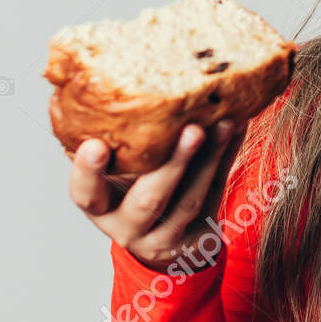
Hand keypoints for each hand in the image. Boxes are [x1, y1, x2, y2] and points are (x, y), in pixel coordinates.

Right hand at [68, 120, 248, 268]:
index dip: (88, 172)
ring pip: (190, 200)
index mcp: (100, 207)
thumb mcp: (114, 175)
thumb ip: (116, 142)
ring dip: (209, 159)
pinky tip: (234, 129)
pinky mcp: (199, 237)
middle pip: (148, 201)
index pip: (86, 194)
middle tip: (192, 130)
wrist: (165, 242)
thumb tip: (116, 79)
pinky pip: (215, 195)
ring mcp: (166, 237)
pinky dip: (225, 159)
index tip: (95, 145)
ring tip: (223, 124)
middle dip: (172, 165)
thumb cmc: (131, 191)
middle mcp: (128, 227)